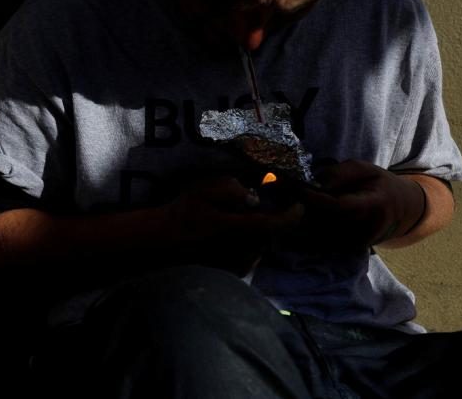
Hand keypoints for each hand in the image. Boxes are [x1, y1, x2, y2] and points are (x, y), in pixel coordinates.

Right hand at [165, 175, 302, 275]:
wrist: (162, 242)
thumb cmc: (182, 213)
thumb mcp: (201, 191)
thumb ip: (230, 189)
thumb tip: (254, 198)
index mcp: (236, 229)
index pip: (275, 224)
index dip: (292, 214)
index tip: (299, 204)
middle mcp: (242, 250)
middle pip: (273, 235)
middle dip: (277, 220)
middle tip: (275, 206)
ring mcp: (238, 264)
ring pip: (264, 246)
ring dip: (264, 233)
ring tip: (254, 220)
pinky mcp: (234, 272)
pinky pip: (254, 256)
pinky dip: (254, 244)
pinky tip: (241, 236)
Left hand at [294, 160, 424, 251]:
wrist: (402, 209)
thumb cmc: (379, 184)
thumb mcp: (364, 169)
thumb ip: (339, 173)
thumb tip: (312, 181)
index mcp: (374, 204)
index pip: (339, 206)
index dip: (314, 198)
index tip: (296, 187)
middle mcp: (367, 228)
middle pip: (325, 221)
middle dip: (301, 208)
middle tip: (281, 193)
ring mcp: (359, 243)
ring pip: (320, 234)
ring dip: (300, 220)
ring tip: (287, 203)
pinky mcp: (351, 249)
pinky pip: (322, 241)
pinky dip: (307, 229)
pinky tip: (299, 216)